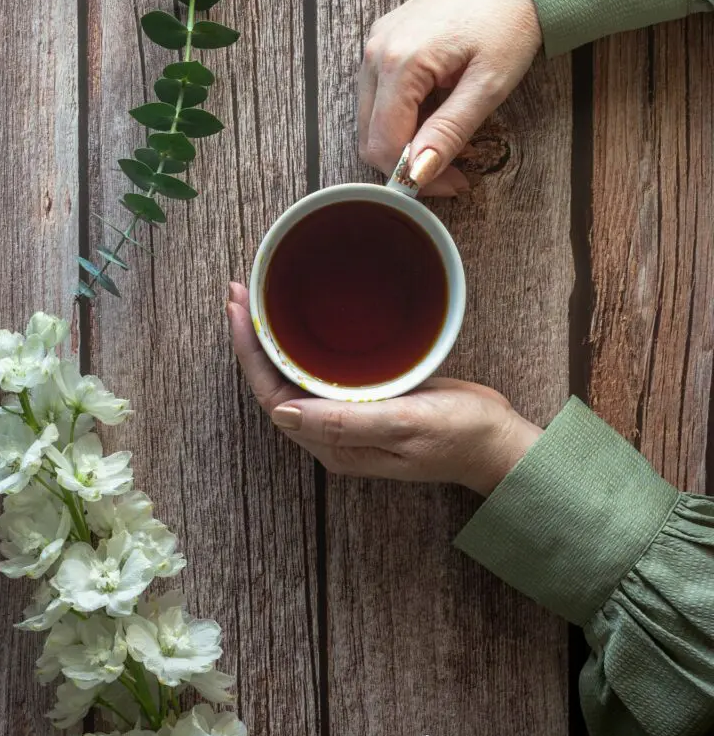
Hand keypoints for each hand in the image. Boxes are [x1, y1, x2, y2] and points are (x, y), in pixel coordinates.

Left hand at [227, 283, 540, 494]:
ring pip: (295, 375)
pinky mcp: (366, 400)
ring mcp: (348, 418)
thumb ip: (346, 422)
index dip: (249, 354)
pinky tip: (300, 320)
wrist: (498, 441)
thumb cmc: (460, 436)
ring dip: (273, 339)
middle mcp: (333, 433)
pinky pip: (321, 371)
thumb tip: (283, 411)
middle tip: (239, 292)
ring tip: (256, 298)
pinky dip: (303, 342)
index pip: (273, 396)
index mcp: (334, 444)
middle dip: (252, 340)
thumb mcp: (406, 424)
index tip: (238, 309)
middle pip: (275, 383)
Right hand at [358, 0, 542, 196]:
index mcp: (399, 61)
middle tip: (454, 169)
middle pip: (370, 135)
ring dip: (406, 139)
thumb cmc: (511, 21)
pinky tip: (439, 110)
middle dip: (407, 162)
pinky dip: (405, 115)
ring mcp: (376, 42)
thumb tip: (419, 173)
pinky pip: (380, 94)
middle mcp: (376, 51)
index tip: (453, 184)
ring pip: (372, 117)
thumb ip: (450, 131)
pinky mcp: (385, 39)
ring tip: (452, 137)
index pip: (383, 144)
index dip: (414, 176)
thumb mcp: (488, 85)